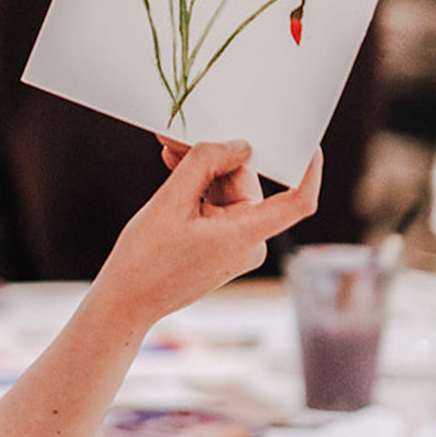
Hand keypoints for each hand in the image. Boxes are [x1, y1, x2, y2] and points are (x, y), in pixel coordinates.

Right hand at [98, 140, 320, 324]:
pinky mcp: (218, 246)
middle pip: (245, 185)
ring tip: (170, 151)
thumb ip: (204, 163)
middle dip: (216, 158)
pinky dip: (197, 188)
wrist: (126, 299)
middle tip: (182, 137)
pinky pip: (215, 206)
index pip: (298, 201)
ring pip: (226, 192)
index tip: (305, 143)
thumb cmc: (146, 258)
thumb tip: (237, 145)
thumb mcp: (171, 201)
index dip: (309, 169)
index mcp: (246, 236)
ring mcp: (233, 246)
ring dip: (200, 171)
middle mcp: (248, 243)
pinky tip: (174, 169)